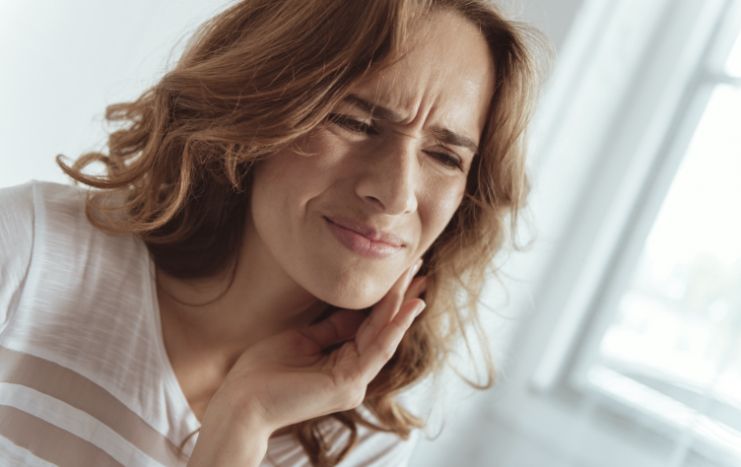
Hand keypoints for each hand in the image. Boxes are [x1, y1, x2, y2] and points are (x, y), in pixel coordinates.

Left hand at [207, 260, 426, 434]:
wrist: (242, 400)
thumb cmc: (264, 372)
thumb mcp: (302, 339)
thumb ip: (330, 328)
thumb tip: (354, 309)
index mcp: (342, 364)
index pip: (369, 326)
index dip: (385, 299)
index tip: (399, 273)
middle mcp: (354, 375)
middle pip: (382, 328)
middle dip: (400, 296)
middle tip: (417, 266)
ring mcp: (354, 382)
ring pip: (384, 336)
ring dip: (401, 304)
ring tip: (417, 277)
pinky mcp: (349, 384)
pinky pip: (378, 350)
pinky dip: (394, 327)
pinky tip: (407, 306)